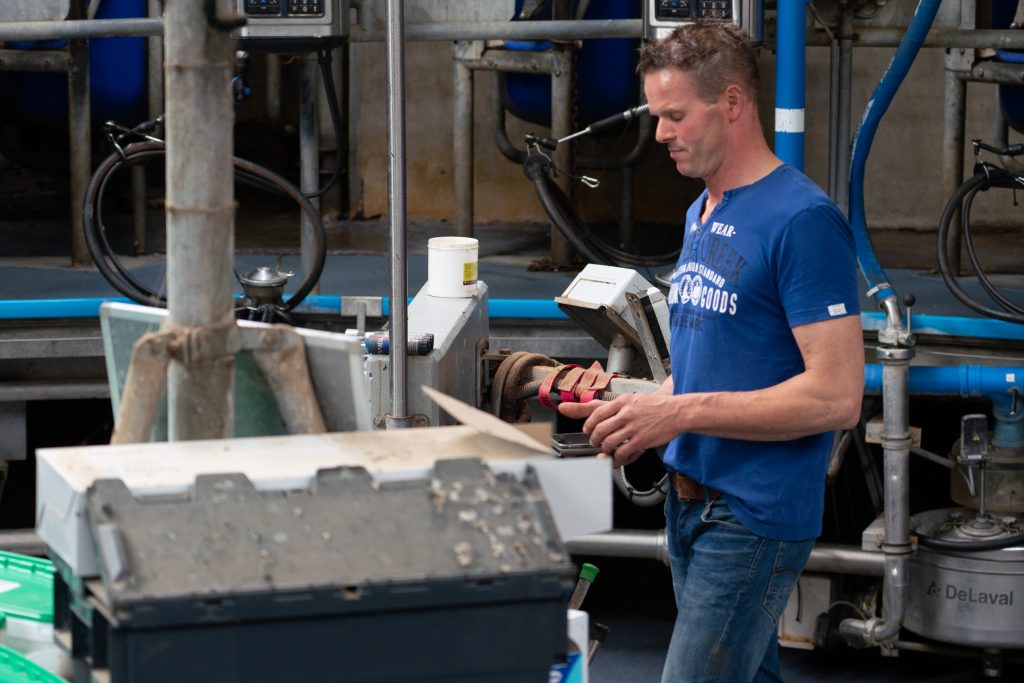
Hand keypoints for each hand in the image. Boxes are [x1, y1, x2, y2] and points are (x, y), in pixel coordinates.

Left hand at [557, 393, 681, 466]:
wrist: (678, 412)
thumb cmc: (657, 406)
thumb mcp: (635, 399)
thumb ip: (618, 406)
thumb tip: (602, 414)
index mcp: (623, 402)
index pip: (596, 413)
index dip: (588, 424)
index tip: (587, 430)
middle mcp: (626, 413)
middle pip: (599, 429)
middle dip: (593, 439)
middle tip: (594, 442)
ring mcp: (633, 427)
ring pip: (608, 442)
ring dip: (604, 450)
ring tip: (605, 451)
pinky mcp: (641, 440)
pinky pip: (622, 453)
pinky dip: (616, 459)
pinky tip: (616, 460)